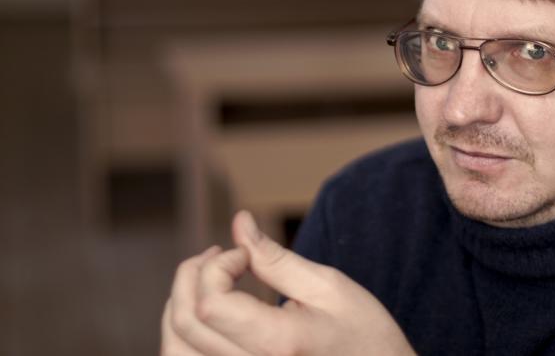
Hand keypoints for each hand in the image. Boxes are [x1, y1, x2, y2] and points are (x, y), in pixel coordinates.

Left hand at [161, 210, 415, 355]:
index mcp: (277, 344)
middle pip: (186, 324)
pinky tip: (209, 311)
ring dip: (180, 304)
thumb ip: (276, 258)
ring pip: (178, 348)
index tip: (246, 254)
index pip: (209, 304)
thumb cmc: (365, 336)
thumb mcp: (328, 287)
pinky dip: (186, 333)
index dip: (217, 267)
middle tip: (221, 254)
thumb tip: (240, 223)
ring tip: (207, 280)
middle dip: (192, 276)